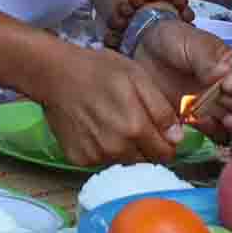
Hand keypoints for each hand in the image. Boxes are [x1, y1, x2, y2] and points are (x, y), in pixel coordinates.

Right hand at [28, 40, 189, 165]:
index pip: (166, 154)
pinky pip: (101, 161)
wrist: (54, 74)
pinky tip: (94, 130)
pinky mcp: (79, 159)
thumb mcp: (137, 77)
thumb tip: (177, 139)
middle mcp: (117, 148)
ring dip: (124, 149)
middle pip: (145, 161)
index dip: (165, 142)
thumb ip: (161, 110)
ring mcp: (96, 156)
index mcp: (135, 128)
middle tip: (132, 123)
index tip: (157, 130)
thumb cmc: (98, 70)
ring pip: (123, 162)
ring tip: (111, 124)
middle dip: (145, 146)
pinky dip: (102, 150)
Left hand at [133, 17, 231, 144]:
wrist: (142, 50)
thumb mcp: (190, 42)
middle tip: (224, 101)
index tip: (228, 85)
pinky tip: (202, 123)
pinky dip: (211, 130)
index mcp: (230, 64)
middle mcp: (226, 86)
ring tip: (224, 120)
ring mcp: (213, 104)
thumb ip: (207, 58)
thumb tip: (225, 74)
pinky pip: (211, 130)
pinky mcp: (197, 117)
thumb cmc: (172, 40)